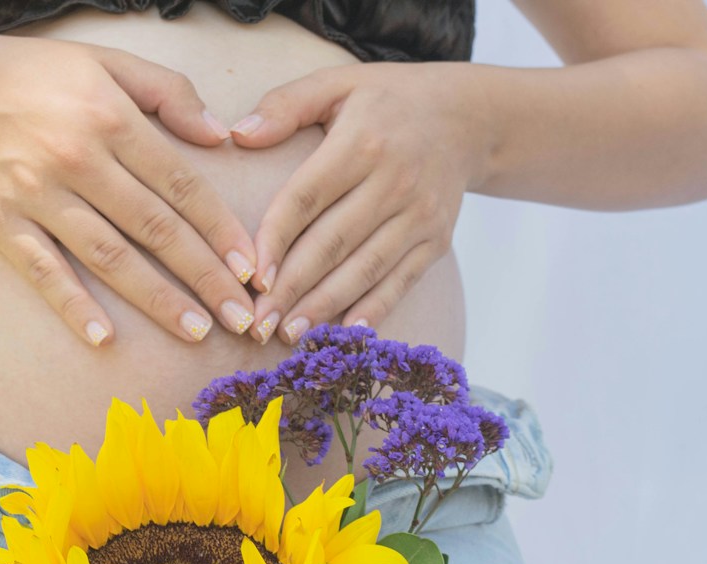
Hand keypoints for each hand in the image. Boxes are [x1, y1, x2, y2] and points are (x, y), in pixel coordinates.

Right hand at [0, 34, 259, 346]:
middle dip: (205, 276)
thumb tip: (221, 136)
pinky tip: (104, 338)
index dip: (220, 230)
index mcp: (111, 118)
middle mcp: (78, 157)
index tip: (252, 268)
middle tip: (243, 317)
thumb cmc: (35, 76)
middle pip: (155, 228)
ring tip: (197, 331)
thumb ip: (168, 92)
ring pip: (109, 255)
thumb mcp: (106, 62)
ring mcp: (37, 193)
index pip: (181, 184)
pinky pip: (43, 271)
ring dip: (156, 299)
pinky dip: (73, 305)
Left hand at [227, 63, 487, 344]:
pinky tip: (344, 334)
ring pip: (364, 269)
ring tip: (289, 335)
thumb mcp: (338, 83)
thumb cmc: (388, 101)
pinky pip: (401, 281)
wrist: (468, 120)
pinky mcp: (437, 240)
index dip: (275, 240)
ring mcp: (420, 215)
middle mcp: (394, 182)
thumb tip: (238, 135)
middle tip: (258, 322)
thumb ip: (286, 105)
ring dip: (324, 307)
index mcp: (361, 142)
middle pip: (332, 243)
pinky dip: (374, 309)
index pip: (307, 198)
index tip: (249, 276)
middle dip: (291, 288)